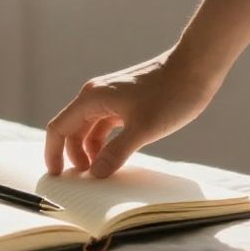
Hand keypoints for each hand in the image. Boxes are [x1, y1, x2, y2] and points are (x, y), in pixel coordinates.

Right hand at [44, 48, 219, 177]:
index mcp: (92, 98)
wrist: (196, 68)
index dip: (54, 153)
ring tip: (99, 173)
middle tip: (82, 182)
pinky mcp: (126, 101)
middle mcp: (96, 95)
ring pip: (90, 129)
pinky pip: (107, 125)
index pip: (59, 128)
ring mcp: (111, 97)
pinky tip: (115, 157)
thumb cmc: (170, 95)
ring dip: (90, 151)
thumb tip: (96, 174)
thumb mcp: (143, 129)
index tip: (57, 176)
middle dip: (73, 156)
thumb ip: (116, 152)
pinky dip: (106, 143)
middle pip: (72, 130)